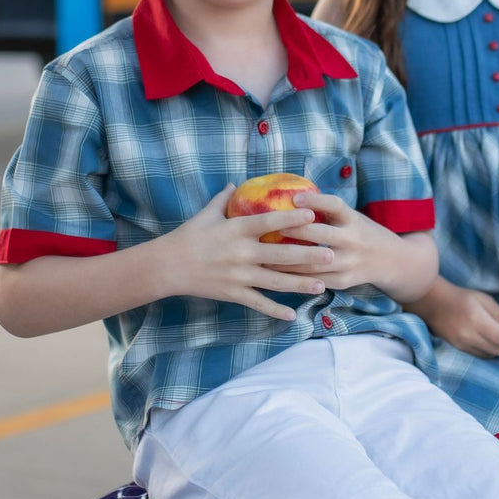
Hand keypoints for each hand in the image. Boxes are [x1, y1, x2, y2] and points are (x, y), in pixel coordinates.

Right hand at [156, 186, 336, 320]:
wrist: (167, 266)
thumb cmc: (188, 236)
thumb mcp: (206, 214)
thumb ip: (224, 199)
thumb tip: (236, 183)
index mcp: (236, 229)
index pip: (269, 221)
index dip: (291, 218)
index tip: (313, 214)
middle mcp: (241, 253)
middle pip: (281, 255)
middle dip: (308, 255)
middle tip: (331, 254)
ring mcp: (239, 275)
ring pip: (276, 281)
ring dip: (301, 283)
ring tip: (323, 284)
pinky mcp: (233, 293)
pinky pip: (258, 303)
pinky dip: (276, 310)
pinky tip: (293, 315)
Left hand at [281, 191, 403, 291]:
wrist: (391, 260)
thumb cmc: (361, 232)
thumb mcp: (352, 217)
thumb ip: (328, 211)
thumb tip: (290, 197)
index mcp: (353, 219)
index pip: (334, 205)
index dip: (315, 200)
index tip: (293, 198)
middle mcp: (353, 240)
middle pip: (321, 235)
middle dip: (295, 232)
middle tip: (270, 229)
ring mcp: (349, 262)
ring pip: (314, 263)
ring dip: (287, 260)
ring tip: (264, 255)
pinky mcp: (344, 281)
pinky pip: (316, 281)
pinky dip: (296, 277)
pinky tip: (277, 275)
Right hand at [414, 280, 498, 357]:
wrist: (433, 303)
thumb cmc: (461, 297)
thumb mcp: (484, 299)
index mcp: (477, 319)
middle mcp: (469, 335)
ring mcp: (462, 344)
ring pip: (490, 354)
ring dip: (498, 347)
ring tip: (496, 334)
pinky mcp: (459, 349)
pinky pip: (480, 355)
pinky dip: (487, 349)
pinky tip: (486, 339)